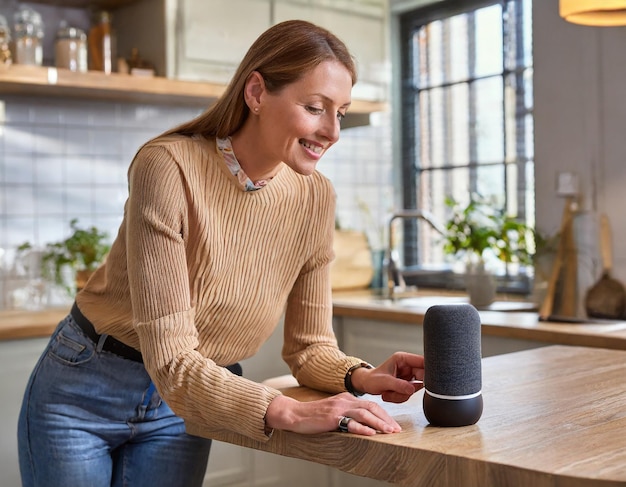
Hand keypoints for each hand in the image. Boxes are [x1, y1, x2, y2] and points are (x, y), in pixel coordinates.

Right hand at [265, 393, 400, 435]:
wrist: (295, 413)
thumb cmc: (314, 415)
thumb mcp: (334, 410)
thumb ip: (348, 412)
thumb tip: (364, 423)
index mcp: (347, 397)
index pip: (371, 404)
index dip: (384, 414)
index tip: (392, 424)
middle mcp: (345, 400)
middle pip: (371, 407)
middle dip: (386, 418)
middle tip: (396, 429)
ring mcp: (338, 408)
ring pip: (364, 414)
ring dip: (379, 423)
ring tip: (389, 432)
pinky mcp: (331, 417)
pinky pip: (350, 422)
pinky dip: (362, 427)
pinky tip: (371, 433)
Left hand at [351, 352, 424, 403]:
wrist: (366, 385)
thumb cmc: (372, 379)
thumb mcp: (384, 381)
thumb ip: (398, 385)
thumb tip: (411, 389)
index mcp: (402, 359)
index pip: (422, 361)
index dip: (428, 371)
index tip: (424, 381)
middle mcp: (407, 366)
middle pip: (422, 377)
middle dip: (410, 388)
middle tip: (399, 391)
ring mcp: (408, 376)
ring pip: (416, 388)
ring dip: (403, 394)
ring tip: (389, 393)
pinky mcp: (407, 384)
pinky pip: (410, 394)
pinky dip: (401, 397)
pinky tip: (390, 395)